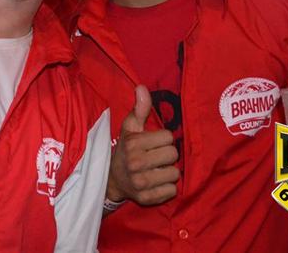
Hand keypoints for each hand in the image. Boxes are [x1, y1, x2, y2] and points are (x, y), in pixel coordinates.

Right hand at [106, 85, 179, 205]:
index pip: (169, 138)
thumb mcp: (130, 128)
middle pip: (173, 155)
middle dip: (167, 155)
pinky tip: (156, 183)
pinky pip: (172, 191)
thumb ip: (139, 108)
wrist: (112, 180)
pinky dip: (167, 187)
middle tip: (155, 157)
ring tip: (156, 170)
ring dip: (168, 172)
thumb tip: (142, 87)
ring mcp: (141, 183)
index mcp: (133, 144)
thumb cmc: (125, 149)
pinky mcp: (146, 199)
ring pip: (175, 174)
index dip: (163, 139)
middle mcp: (136, 164)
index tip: (152, 143)